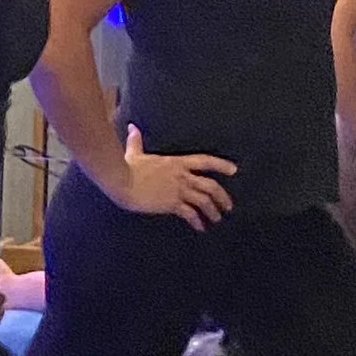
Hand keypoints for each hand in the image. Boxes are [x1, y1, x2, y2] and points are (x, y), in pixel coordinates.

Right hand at [114, 126, 234, 226]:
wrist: (122, 182)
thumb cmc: (127, 167)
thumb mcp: (134, 152)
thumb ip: (136, 140)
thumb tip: (132, 127)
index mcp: (177, 162)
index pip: (205, 161)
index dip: (221, 165)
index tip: (234, 170)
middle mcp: (182, 176)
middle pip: (210, 186)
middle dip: (222, 197)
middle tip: (228, 206)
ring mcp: (178, 190)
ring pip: (204, 201)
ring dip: (213, 211)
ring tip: (217, 219)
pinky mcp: (171, 204)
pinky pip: (190, 214)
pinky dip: (197, 221)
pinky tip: (200, 228)